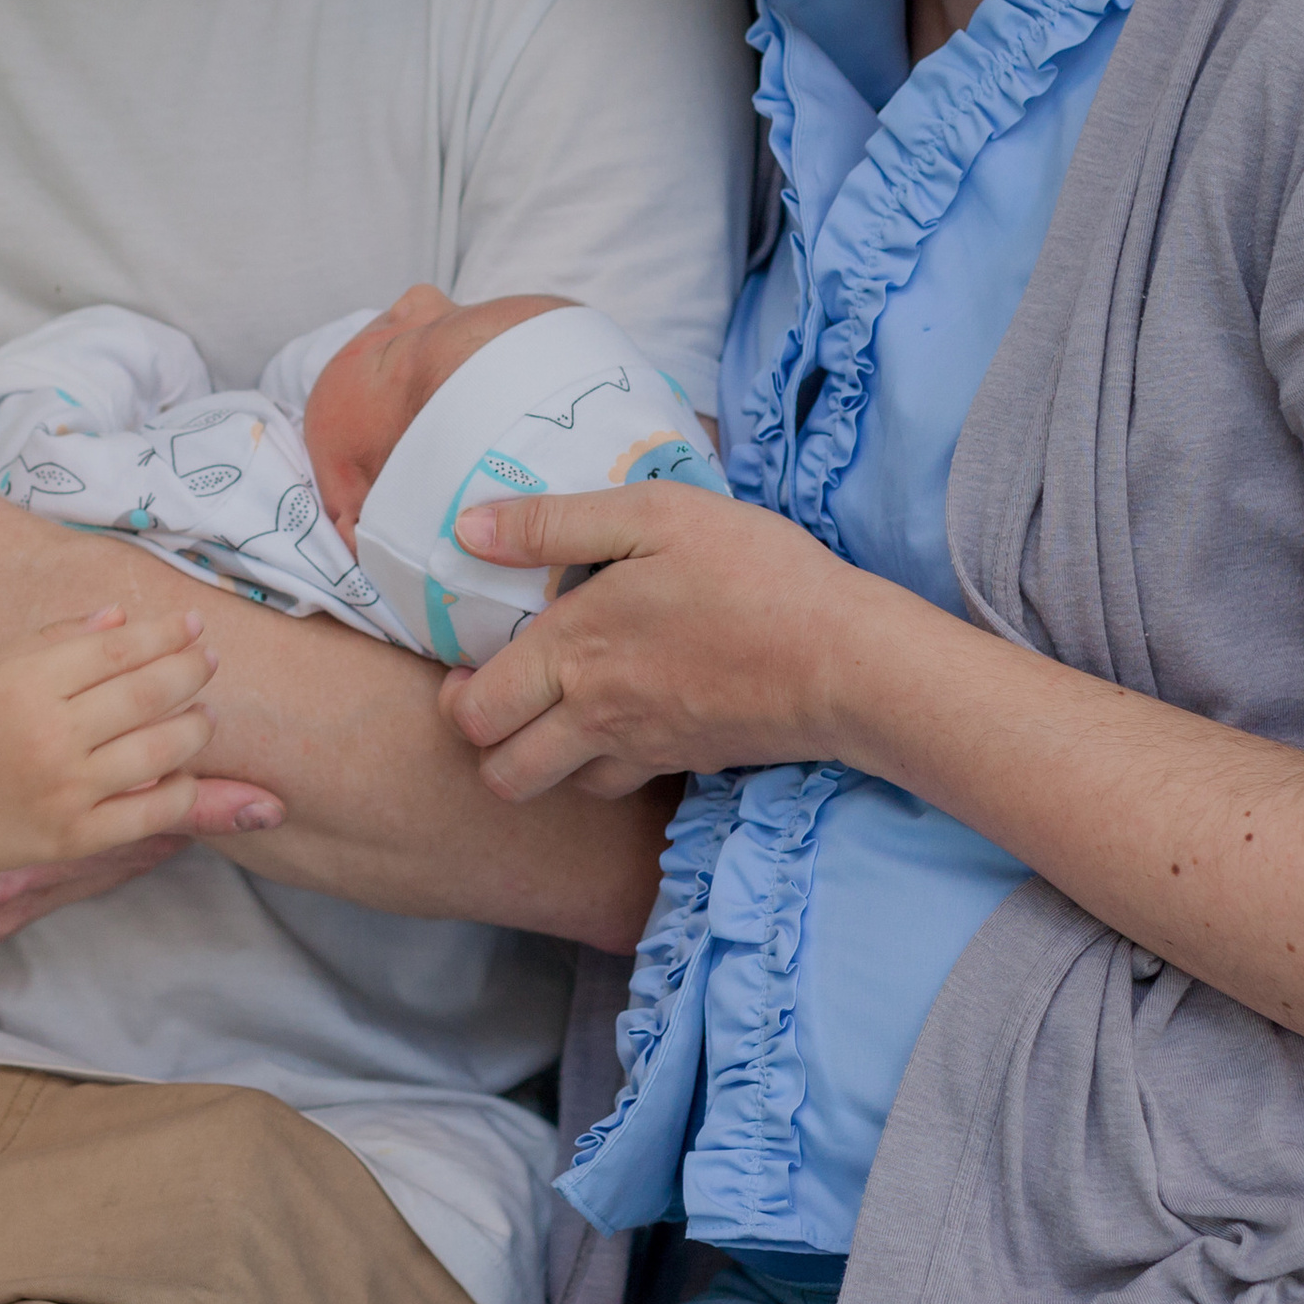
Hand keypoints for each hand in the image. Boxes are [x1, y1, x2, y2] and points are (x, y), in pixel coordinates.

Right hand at [0, 607, 221, 881]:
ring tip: (206, 714)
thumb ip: (55, 638)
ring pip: (160, 751)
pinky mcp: (75, 837)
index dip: (164, 634)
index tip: (192, 624)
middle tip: (208, 659)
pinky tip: (185, 772)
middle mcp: (51, 735)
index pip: (118, 650)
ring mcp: (66, 790)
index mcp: (28, 684)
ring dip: (196, 728)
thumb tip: (121, 617)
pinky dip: (181, 790)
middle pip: (147, 694)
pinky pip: (151, 813)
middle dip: (190, 671)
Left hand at [438, 484, 884, 800]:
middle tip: (503, 695)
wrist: (847, 660)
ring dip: (543, 759)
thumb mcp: (652, 514)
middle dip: (485, 745)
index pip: (473, 713)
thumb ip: (553, 523)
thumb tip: (468, 529)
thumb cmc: (751, 573)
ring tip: (558, 707)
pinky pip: (620, 785)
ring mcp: (643, 749)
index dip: (456, 695)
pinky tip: (624, 717)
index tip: (471, 659)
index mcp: (572, 651)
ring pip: (558, 788)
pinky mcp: (688, 762)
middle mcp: (594, 714)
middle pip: (503, 774)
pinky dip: (605, 765)